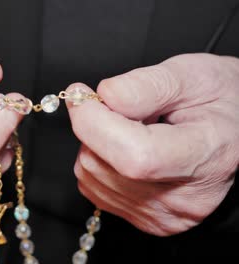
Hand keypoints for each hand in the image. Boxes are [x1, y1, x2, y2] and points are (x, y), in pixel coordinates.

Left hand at [66, 53, 238, 235]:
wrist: (233, 131)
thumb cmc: (219, 100)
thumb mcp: (190, 75)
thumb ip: (144, 85)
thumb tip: (101, 97)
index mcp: (205, 156)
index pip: (133, 155)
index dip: (94, 123)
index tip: (80, 94)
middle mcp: (183, 198)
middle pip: (102, 164)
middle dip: (94, 126)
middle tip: (122, 108)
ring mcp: (163, 215)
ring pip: (90, 175)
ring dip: (95, 144)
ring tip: (132, 129)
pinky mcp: (146, 221)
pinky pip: (94, 188)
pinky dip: (99, 161)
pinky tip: (126, 149)